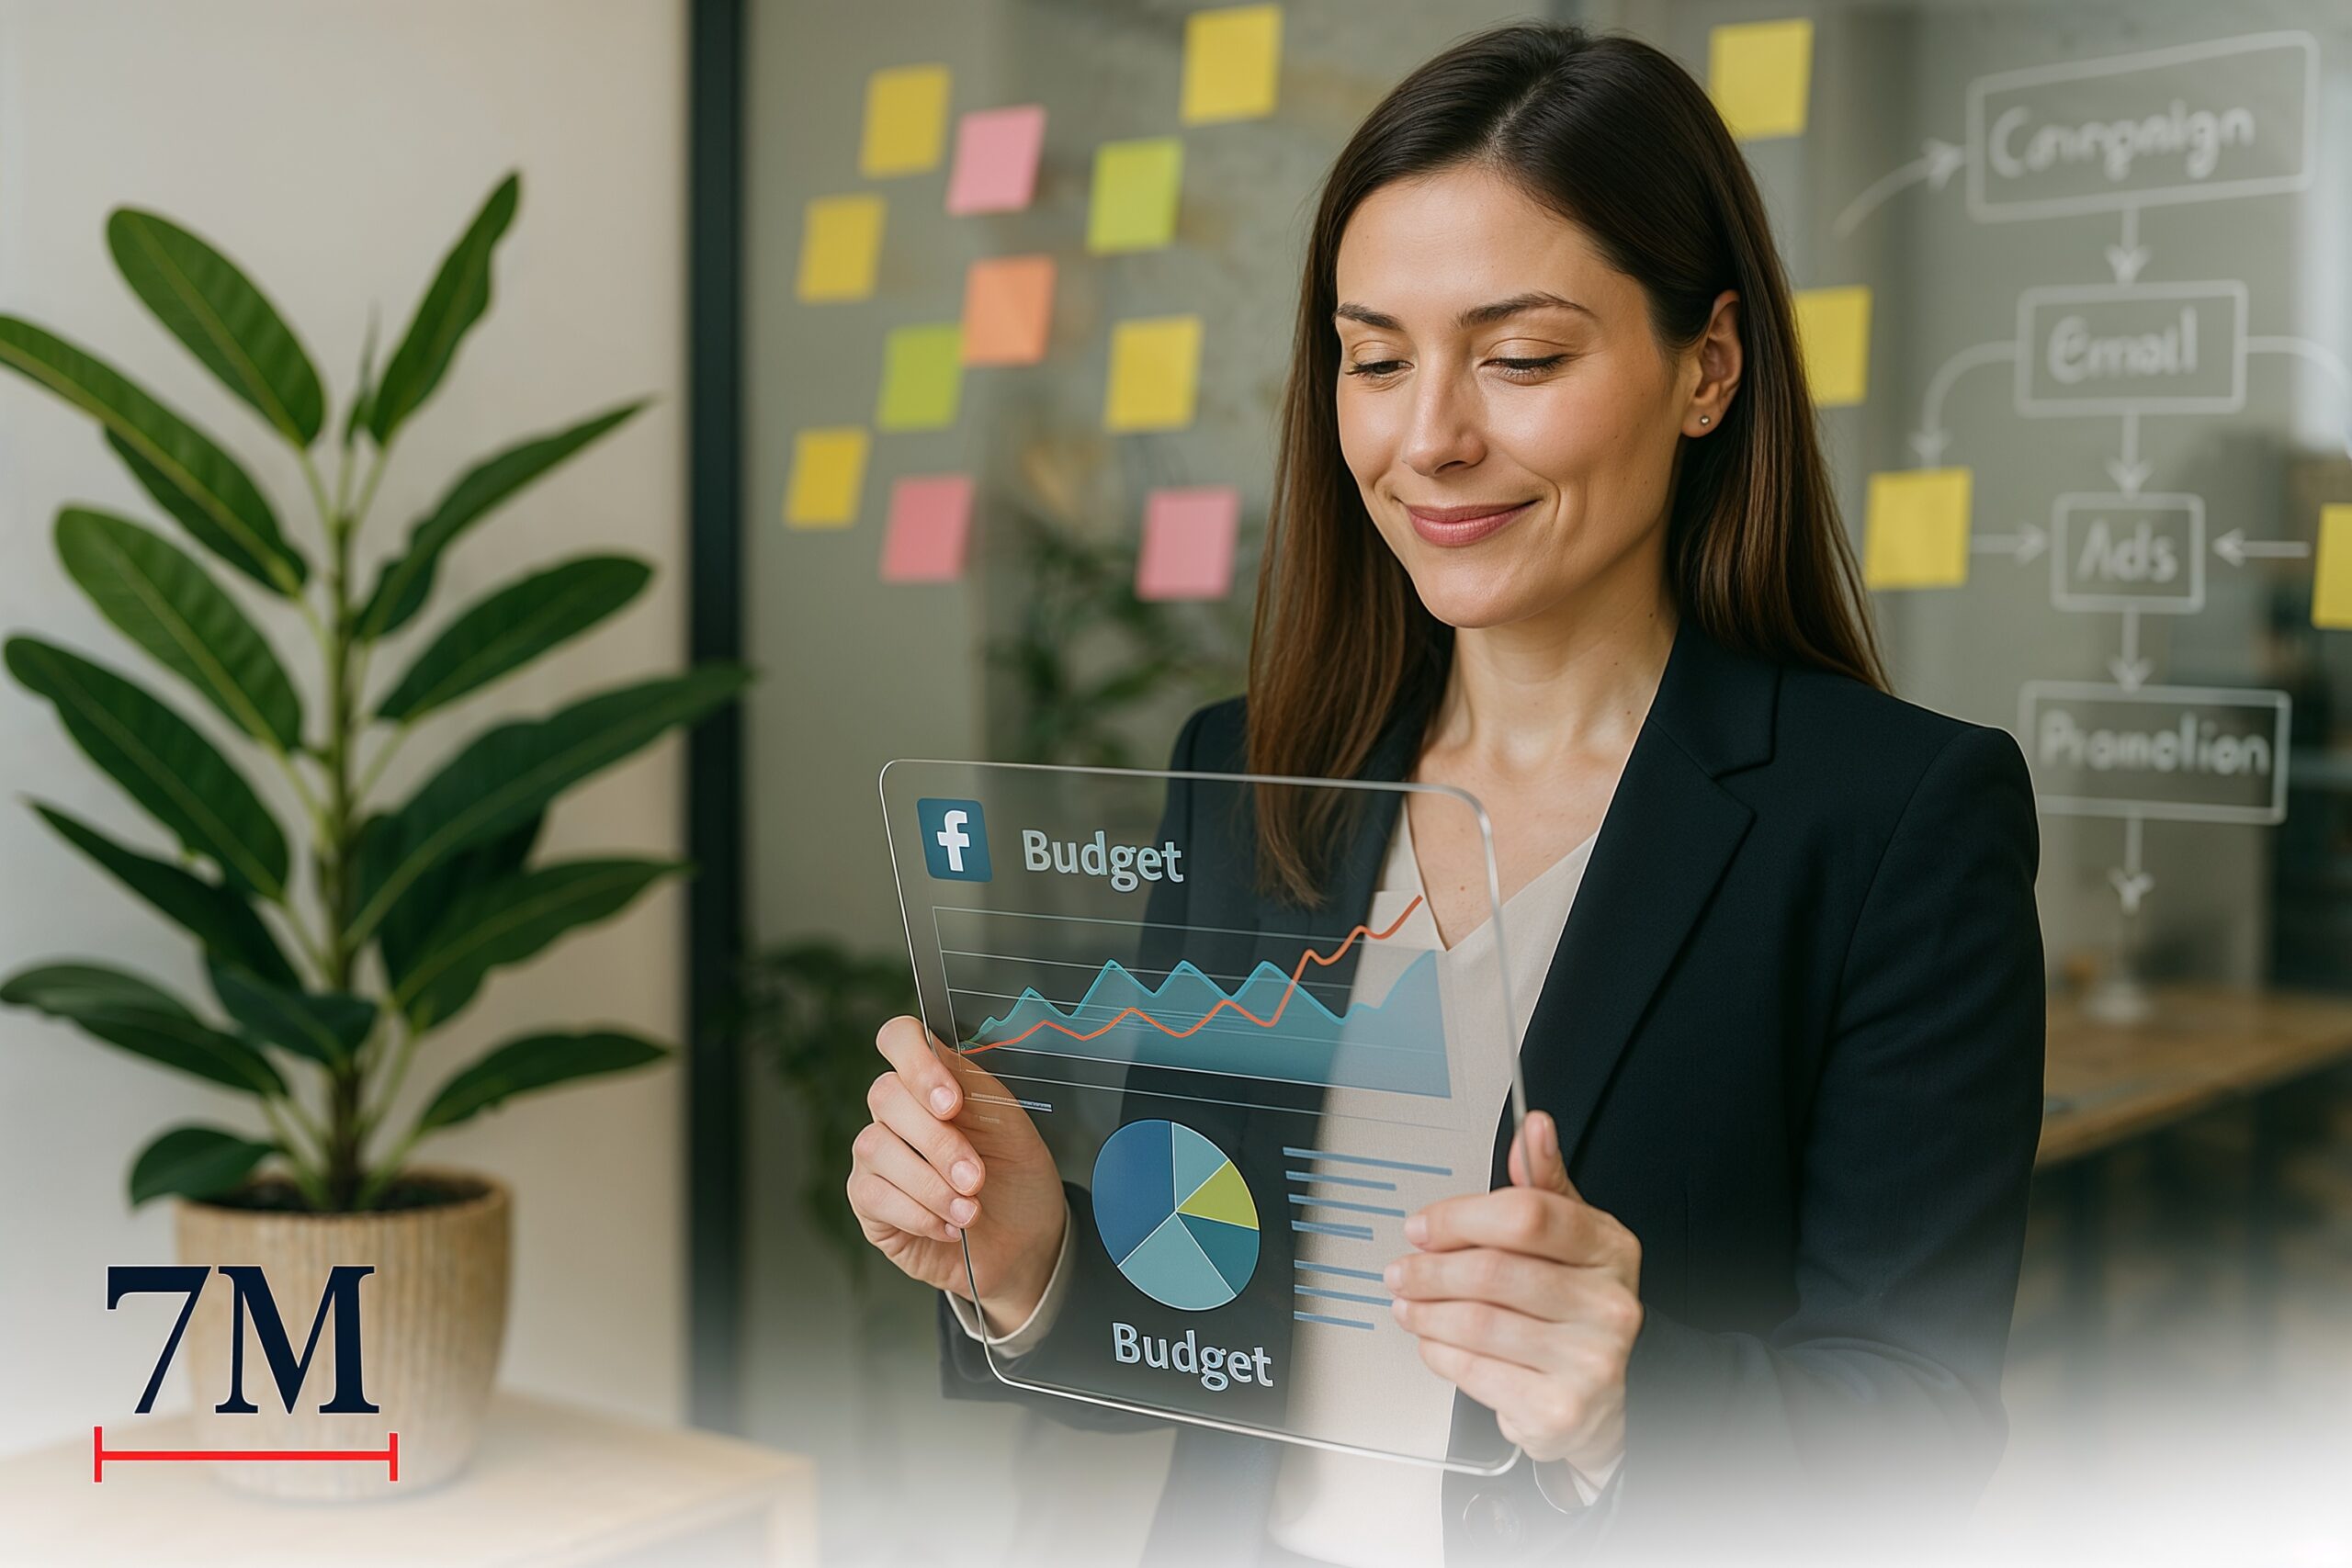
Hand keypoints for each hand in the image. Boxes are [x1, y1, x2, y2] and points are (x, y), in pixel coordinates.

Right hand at [848, 1015, 1067, 1332]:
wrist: (1025, 1243)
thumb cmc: (1017, 1177)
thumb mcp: (1010, 1126)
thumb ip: (974, 1086)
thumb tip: (935, 1051)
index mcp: (934, 1082)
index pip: (900, 1040)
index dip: (916, 1062)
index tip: (950, 1102)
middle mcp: (897, 1112)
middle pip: (886, 1095)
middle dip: (937, 1141)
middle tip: (976, 1177)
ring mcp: (877, 1156)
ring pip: (875, 1146)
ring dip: (930, 1184)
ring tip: (970, 1210)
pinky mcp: (868, 1201)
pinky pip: (872, 1194)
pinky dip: (918, 1214)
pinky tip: (950, 1227)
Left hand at [1386, 1110, 1641, 1477]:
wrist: (1602, 1399)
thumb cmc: (1579, 1308)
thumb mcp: (1573, 1237)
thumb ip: (1544, 1185)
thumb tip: (1533, 1127)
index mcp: (1609, 1248)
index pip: (1526, 1215)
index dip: (1460, 1217)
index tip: (1423, 1226)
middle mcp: (1608, 1304)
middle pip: (1493, 1271)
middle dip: (1430, 1269)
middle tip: (1401, 1269)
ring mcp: (1588, 1360)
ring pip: (1477, 1322)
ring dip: (1425, 1311)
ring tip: (1408, 1303)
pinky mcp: (1558, 1409)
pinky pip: (1475, 1371)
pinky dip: (1440, 1353)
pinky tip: (1433, 1341)